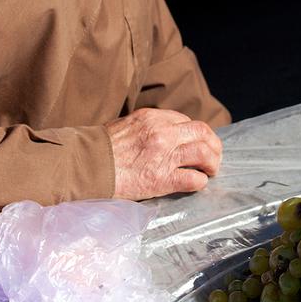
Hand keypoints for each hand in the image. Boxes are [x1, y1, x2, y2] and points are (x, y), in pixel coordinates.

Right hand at [106, 107, 222, 199]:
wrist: (86, 165)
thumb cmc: (101, 147)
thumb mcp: (127, 125)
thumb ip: (148, 126)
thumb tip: (164, 133)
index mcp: (153, 118)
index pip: (186, 121)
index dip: (195, 133)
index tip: (196, 142)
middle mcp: (163, 133)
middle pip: (203, 133)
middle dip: (213, 144)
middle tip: (214, 156)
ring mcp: (164, 156)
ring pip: (204, 154)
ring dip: (212, 163)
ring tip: (211, 170)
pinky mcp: (162, 179)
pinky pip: (193, 179)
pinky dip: (200, 182)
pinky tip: (197, 183)